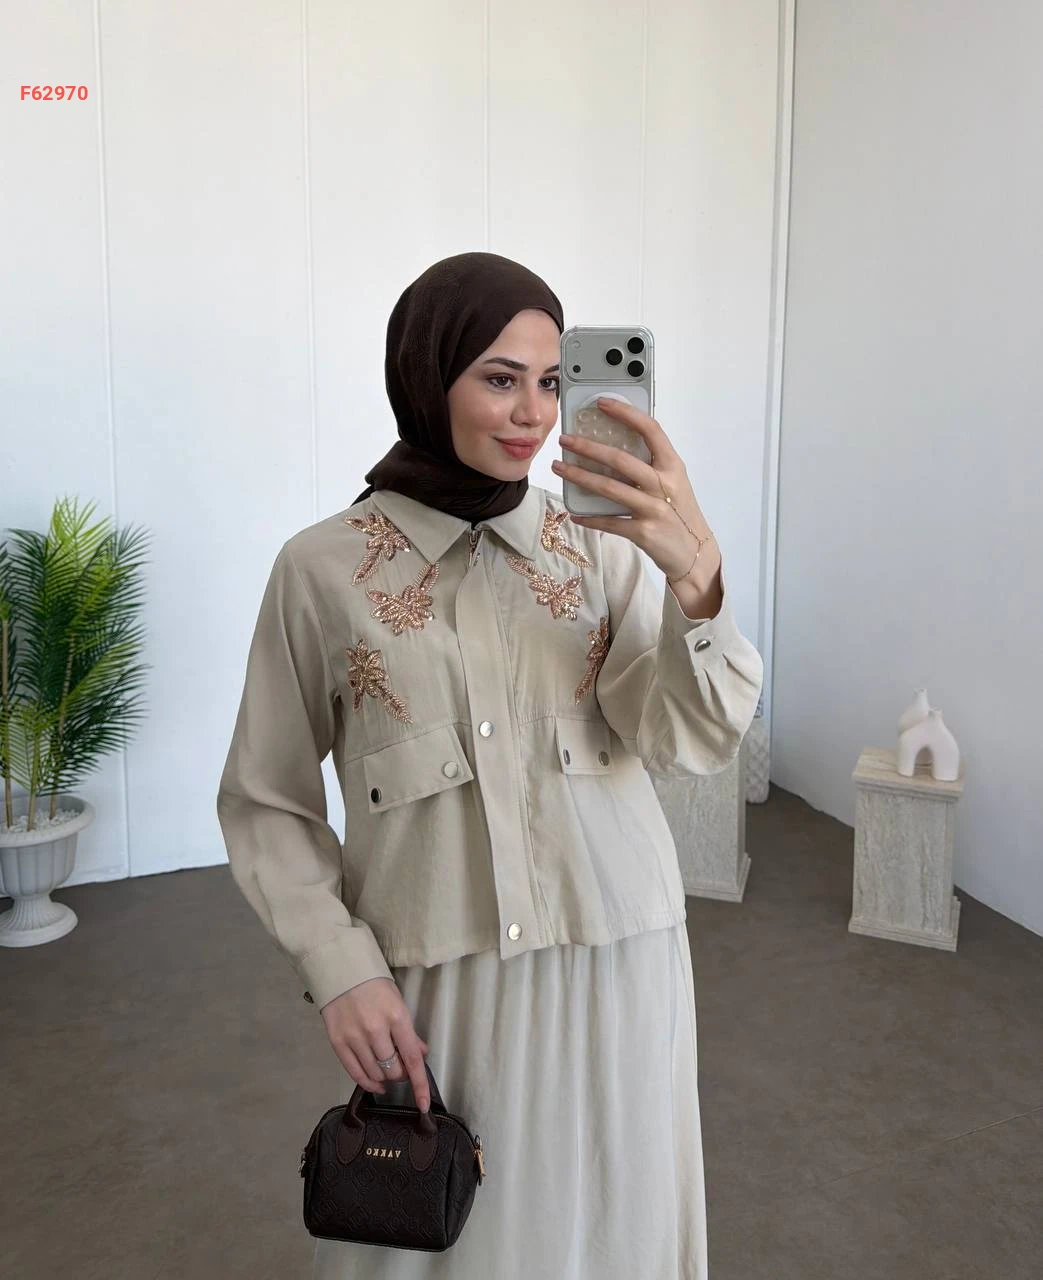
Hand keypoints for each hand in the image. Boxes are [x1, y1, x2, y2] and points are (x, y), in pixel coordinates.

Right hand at [320, 976, 431, 1111]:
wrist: (341, 970)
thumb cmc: (374, 984)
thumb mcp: (398, 1001)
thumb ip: (409, 1031)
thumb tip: (421, 1054)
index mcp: (397, 1016)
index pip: (412, 1058)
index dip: (419, 1084)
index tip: (423, 1104)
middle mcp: (376, 1029)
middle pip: (393, 1070)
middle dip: (401, 1075)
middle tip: (401, 1069)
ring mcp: (355, 1037)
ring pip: (375, 1074)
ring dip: (385, 1079)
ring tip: (387, 1074)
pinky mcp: (337, 1042)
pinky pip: (355, 1073)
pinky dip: (367, 1082)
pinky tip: (374, 1083)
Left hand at [550, 397, 716, 582]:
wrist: (695, 552)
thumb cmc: (679, 512)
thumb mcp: (674, 482)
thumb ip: (651, 465)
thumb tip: (614, 447)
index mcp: (672, 466)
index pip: (650, 430)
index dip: (626, 413)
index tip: (602, 404)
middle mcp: (664, 484)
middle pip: (620, 459)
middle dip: (587, 447)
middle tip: (565, 440)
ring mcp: (653, 509)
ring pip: (609, 488)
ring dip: (579, 476)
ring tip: (559, 467)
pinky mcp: (643, 532)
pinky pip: (609, 522)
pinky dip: (589, 517)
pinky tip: (574, 513)